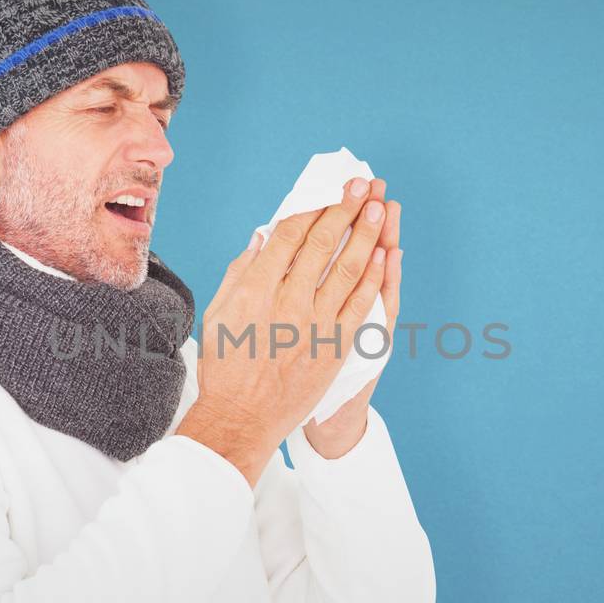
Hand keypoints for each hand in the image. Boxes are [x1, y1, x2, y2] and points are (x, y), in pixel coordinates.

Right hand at [175, 176, 391, 485]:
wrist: (243, 418)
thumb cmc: (225, 365)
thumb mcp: (219, 312)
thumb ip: (241, 271)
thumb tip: (263, 236)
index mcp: (254, 289)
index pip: (290, 236)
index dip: (313, 207)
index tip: (329, 187)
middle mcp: (287, 302)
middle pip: (323, 244)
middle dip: (346, 209)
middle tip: (363, 184)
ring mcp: (314, 324)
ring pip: (347, 269)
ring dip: (366, 235)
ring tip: (380, 207)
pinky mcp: (335, 346)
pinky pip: (359, 305)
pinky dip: (373, 278)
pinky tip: (384, 254)